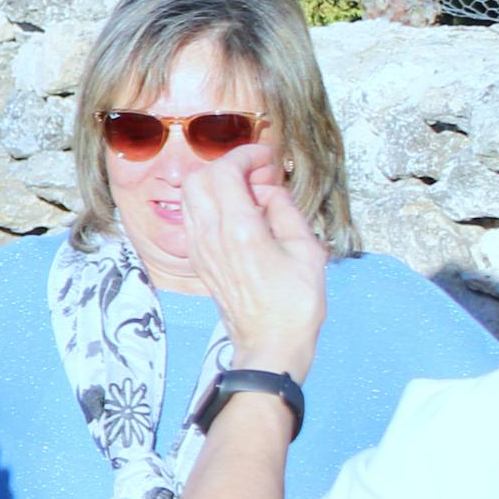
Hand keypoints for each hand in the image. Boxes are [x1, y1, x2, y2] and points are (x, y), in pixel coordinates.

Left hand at [182, 139, 326, 379]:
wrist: (269, 344)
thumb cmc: (295, 304)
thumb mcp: (307, 251)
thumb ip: (286, 211)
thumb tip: (269, 189)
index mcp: (238, 230)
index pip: (224, 172)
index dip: (244, 155)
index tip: (265, 155)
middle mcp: (210, 236)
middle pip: (200, 178)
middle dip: (228, 165)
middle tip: (259, 172)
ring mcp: (199, 248)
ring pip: (191, 196)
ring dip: (217, 184)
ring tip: (251, 193)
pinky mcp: (198, 259)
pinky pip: (194, 217)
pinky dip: (211, 204)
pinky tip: (239, 214)